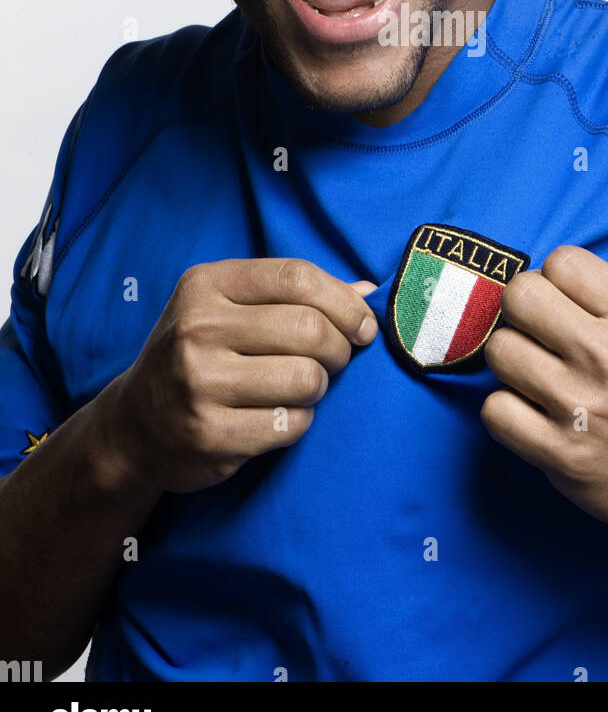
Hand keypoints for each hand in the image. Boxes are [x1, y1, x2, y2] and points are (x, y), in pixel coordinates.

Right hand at [98, 259, 377, 492]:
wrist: (135, 426)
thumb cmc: (200, 355)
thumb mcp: (230, 308)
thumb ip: (295, 295)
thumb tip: (368, 290)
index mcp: (206, 284)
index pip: (298, 278)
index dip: (344, 303)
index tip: (363, 326)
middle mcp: (197, 328)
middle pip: (310, 328)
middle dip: (338, 349)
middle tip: (332, 362)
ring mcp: (199, 382)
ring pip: (307, 379)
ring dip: (318, 388)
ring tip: (299, 389)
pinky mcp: (208, 433)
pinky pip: (290, 424)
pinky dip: (298, 422)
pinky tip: (276, 417)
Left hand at [480, 246, 607, 537]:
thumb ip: (606, 301)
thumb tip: (543, 284)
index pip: (561, 261)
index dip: (556, 281)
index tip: (564, 305)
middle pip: (519, 297)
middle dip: (524, 312)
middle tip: (540, 336)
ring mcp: (580, 407)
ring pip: (500, 350)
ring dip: (514, 361)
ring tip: (539, 376)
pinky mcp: (560, 456)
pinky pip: (495, 410)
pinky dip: (508, 411)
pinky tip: (533, 413)